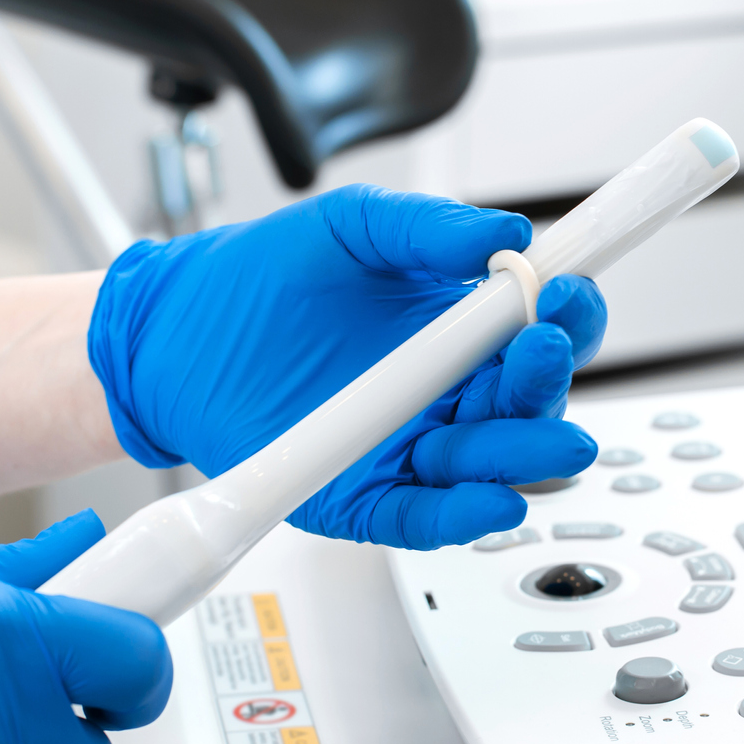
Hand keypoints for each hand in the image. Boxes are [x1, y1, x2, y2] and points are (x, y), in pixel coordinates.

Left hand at [88, 184, 607, 548]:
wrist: (174, 331)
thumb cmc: (262, 278)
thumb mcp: (353, 227)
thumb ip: (430, 229)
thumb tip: (504, 232)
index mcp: (460, 329)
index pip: (543, 331)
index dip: (568, 315)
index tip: (567, 292)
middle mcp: (446, 394)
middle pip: (530, 405)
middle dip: (547, 384)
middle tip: (540, 352)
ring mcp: (410, 448)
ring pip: (492, 467)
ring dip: (523, 455)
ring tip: (540, 438)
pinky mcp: (366, 497)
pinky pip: (426, 516)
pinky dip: (464, 514)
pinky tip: (491, 500)